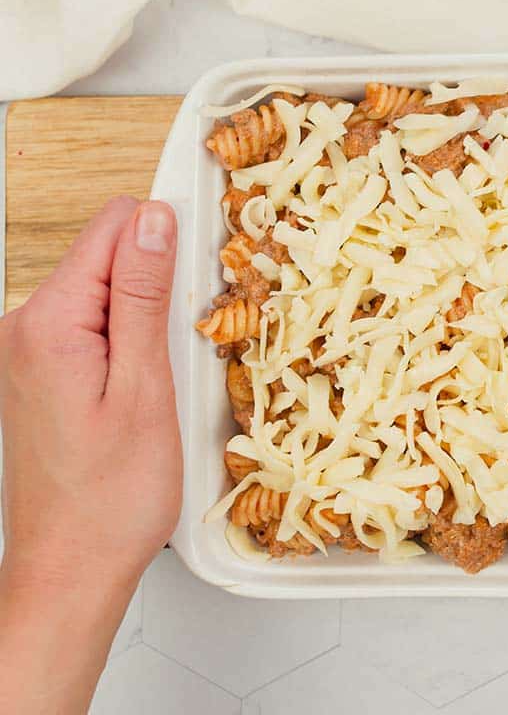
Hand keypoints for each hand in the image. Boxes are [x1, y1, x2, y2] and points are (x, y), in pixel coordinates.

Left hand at [0, 197, 180, 714]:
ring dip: (149, 321)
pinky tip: (146, 390)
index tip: (203, 274)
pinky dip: (131, 346)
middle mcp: (26, 328)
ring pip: (108, 294)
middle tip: (182, 351)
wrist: (73, 565)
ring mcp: (30, 352)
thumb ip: (145, 296)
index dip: (166, 238)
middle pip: (109, 257)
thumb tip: (154, 220)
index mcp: (47, 322)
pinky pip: (97, 329)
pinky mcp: (43, 373)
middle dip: (159, 285)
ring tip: (165, 381)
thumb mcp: (144, 387)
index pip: (112, 227)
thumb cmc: (112, 496)